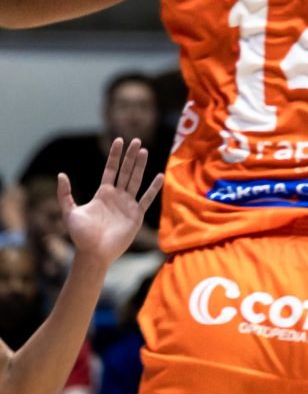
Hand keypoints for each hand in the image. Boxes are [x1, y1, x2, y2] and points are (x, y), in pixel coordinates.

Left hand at [59, 138, 163, 266]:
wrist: (93, 253)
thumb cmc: (81, 235)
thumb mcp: (70, 212)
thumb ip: (65, 194)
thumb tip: (61, 174)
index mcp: (103, 193)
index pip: (111, 169)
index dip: (115, 156)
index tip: (119, 140)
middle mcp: (117, 196)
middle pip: (126, 171)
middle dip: (130, 156)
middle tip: (137, 140)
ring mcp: (128, 204)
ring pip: (136, 180)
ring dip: (140, 166)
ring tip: (144, 151)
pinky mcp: (136, 215)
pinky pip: (146, 199)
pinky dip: (153, 188)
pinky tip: (160, 176)